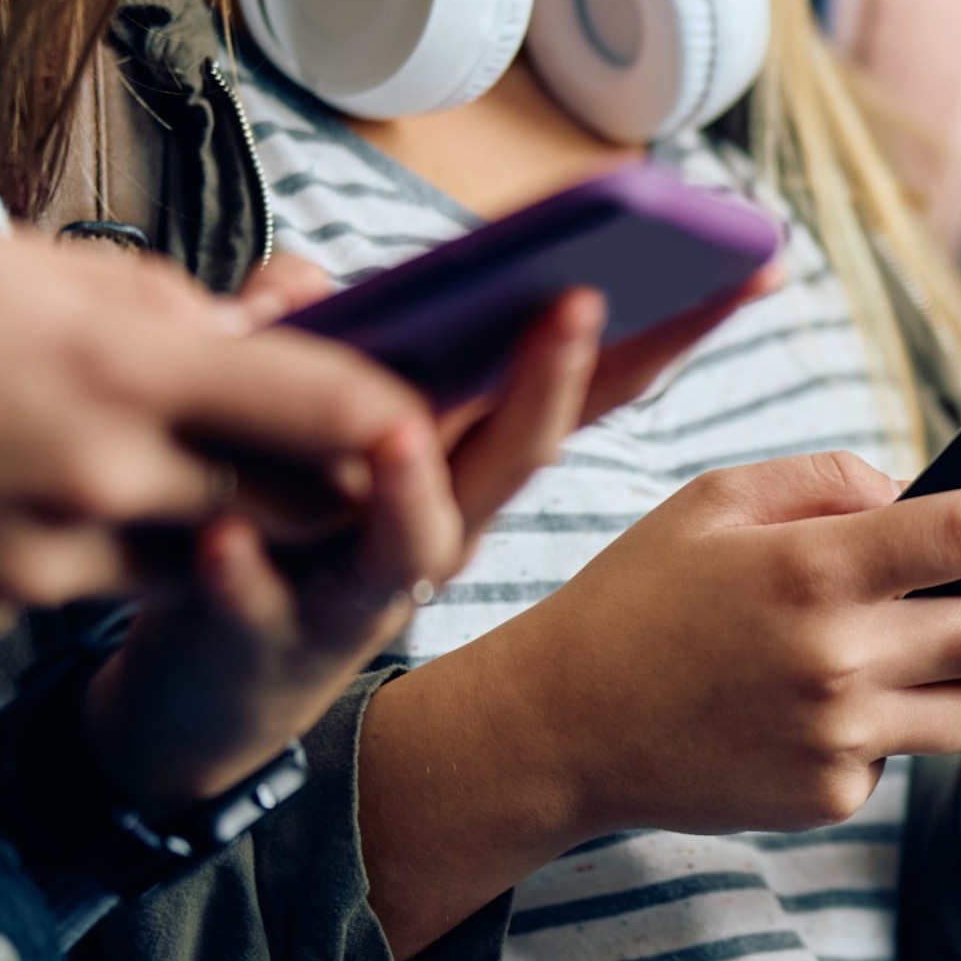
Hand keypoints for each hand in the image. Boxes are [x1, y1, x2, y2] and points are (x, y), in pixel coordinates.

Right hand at [0, 227, 432, 632]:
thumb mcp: (8, 264)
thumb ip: (152, 305)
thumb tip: (247, 330)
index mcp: (113, 367)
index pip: (322, 406)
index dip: (391, 410)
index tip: (422, 406)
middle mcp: (96, 476)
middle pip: (287, 506)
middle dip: (320, 481)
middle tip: (327, 448)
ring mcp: (45, 560)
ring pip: (196, 555)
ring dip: (209, 517)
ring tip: (153, 455)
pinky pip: (91, 586)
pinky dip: (98, 546)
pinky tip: (29, 491)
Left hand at [80, 254, 781, 809]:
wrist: (212, 699)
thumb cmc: (281, 543)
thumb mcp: (312, 424)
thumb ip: (310, 339)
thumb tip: (303, 277)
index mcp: (468, 460)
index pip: (587, 380)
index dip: (670, 323)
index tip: (748, 261)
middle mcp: (444, 526)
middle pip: (519, 450)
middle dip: (552, 378)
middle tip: (581, 302)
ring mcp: (363, 586)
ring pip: (409, 539)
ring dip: (412, 489)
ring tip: (399, 434)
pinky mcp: (269, 637)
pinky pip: (260, 604)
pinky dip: (245, 573)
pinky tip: (223, 534)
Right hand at [359, 456, 960, 954]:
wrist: (561, 730)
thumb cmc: (639, 596)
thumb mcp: (714, 502)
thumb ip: (825, 479)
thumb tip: (918, 485)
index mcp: (813, 569)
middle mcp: (839, 659)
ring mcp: (842, 738)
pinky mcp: (836, 794)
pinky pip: (916, 748)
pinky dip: (924, 717)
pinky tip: (903, 693)